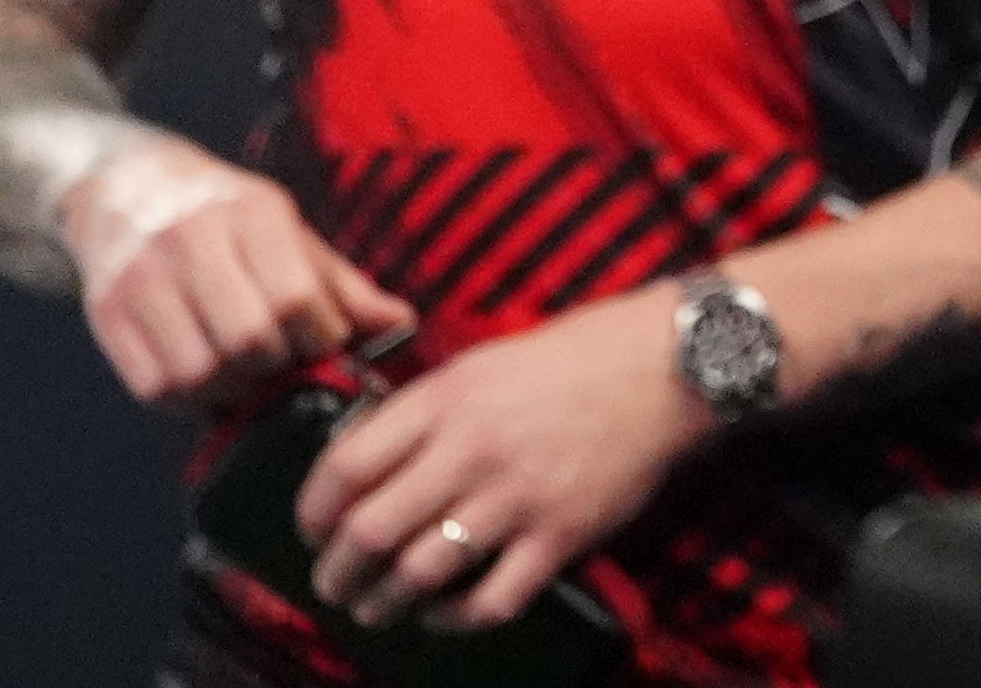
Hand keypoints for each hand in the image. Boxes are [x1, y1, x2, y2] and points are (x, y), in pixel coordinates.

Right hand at [55, 137, 416, 409]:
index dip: (319, 337)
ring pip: (198, 372)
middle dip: (277, 366)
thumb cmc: (224, 216)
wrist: (127, 186)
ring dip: (232, 389)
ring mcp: (142, 280)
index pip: (294, 297)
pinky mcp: (106, 315)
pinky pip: (154, 388)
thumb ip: (343, 284)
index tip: (324, 343)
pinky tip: (206, 377)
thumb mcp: (289, 232)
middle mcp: (191, 242)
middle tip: (283, 361)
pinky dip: (189, 398)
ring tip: (245, 371)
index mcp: (251, 214)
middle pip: (248, 340)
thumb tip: (401, 325)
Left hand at [296, 287, 708, 633]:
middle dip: (336, 573)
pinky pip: (489, 600)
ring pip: (419, 574)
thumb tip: (361, 459)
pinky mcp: (561, 535)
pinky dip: (453, 620)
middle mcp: (473, 449)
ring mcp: (517, 497)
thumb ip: (422, 409)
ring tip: (375, 609)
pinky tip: (441, 616)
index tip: (311, 530)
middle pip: (370, 532)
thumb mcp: (482, 362)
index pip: (346, 467)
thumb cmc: (574, 359)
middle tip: (332, 585)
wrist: (669, 366)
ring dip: (383, 603)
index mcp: (447, 399)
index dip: (312, 511)